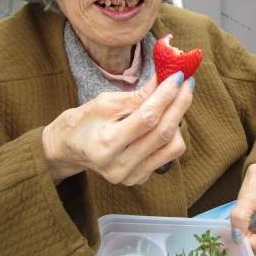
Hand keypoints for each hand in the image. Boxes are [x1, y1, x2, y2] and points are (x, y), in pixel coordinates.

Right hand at [42, 72, 193, 184]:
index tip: (178, 76)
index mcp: (107, 145)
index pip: (147, 117)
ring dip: (177, 119)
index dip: (166, 95)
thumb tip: (165, 78)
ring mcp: (131, 176)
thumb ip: (138, 95)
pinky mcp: (140, 179)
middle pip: (163, 132)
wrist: (68, 150)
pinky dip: (170, 134)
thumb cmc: (83, 122)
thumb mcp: (105, 102)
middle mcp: (121, 166)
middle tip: (187, 83)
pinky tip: (164, 120)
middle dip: (179, 103)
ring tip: (172, 102)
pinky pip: (167, 155)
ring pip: (173, 146)